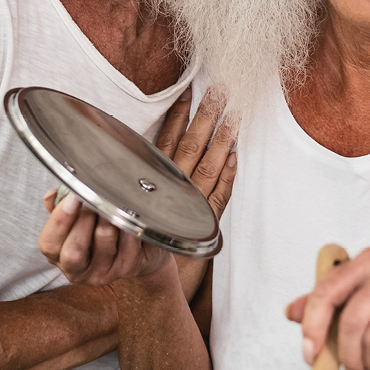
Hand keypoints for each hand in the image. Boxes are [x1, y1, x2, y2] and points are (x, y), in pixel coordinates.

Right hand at [39, 191, 170, 285]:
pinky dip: (129, 223)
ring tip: (112, 203)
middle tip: (94, 200)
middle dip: (84, 219)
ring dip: (108, 217)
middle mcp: (77, 271)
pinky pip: (128, 240)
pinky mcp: (127, 269)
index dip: (60, 219)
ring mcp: (103, 273)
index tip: (73, 196)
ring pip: (103, 239)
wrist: (133, 248)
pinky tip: (129, 215)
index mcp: (58, 256)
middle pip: (74, 250)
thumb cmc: (96, 228)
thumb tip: (51, 196)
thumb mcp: (73, 217)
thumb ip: (58, 206)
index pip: (50, 243)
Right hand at [153, 87, 235, 299]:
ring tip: (235, 114)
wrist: (147, 279)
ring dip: (224, 138)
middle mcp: (173, 189)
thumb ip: (136, 186)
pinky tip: (236, 156)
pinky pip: (221, 195)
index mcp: (154, 182)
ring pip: (210, 165)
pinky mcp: (206, 221)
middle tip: (220, 90)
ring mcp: (192, 204)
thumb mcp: (135, 208)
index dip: (179, 117)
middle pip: (192, 146)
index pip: (167, 141)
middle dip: (207, 117)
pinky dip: (230, 175)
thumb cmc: (140, 241)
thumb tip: (133, 162)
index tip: (187, 93)